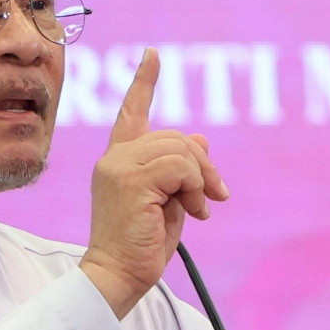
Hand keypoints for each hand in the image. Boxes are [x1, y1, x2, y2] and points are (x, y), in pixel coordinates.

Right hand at [79, 48, 229, 319]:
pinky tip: (192, 214)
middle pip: (174, 136)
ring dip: (200, 180)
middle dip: (203, 165)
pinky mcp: (130, 180)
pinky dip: (195, 188)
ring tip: (198, 210)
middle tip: (215, 198)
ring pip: (180, 149)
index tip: (153, 55)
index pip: (132, 112)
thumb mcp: (168, 200)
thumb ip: (178, 170)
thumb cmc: (142, 243)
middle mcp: (114, 157)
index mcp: (118, 160)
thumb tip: (200, 137)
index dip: (144, 82)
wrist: (119, 274)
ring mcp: (119, 166)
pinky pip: (181, 167)